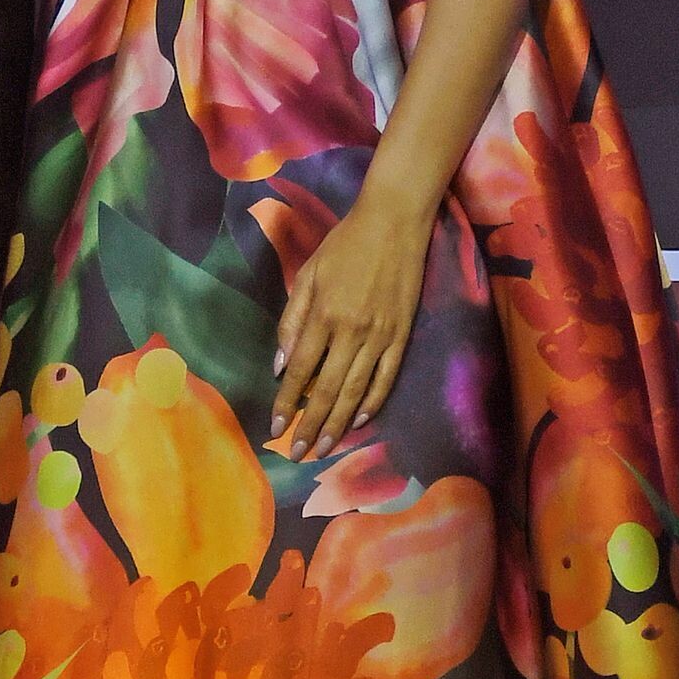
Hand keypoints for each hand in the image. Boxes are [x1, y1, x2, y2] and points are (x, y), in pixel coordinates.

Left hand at [269, 194, 433, 457]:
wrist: (394, 224)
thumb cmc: (344, 244)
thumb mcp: (308, 273)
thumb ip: (293, 318)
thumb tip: (282, 364)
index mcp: (324, 314)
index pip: (301, 370)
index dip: (287, 402)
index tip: (276, 427)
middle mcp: (352, 332)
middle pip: (328, 390)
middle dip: (310, 425)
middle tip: (298, 453)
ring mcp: (380, 337)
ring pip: (357, 393)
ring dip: (338, 424)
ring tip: (324, 448)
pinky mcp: (402, 337)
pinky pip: (386, 380)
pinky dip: (373, 404)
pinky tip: (360, 421)